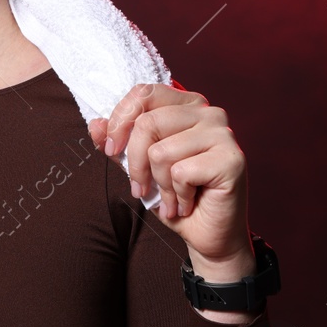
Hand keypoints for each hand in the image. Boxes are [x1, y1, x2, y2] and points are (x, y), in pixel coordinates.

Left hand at [87, 81, 253, 277]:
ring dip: (159, 185)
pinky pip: (181, 172)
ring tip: (171, 198)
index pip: (144, 93)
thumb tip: (95, 124)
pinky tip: (188, 202)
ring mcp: (223, 134)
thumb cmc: (174, 196)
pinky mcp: (232, 159)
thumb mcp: (139, 167)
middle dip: (135, 163)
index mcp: (187, 106)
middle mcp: (209, 113)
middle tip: (141, 188)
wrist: (207, 233)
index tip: (110, 149)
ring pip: (161, 151)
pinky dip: (177, 195)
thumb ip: (119, 144)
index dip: (120, 121)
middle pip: (147, 123)